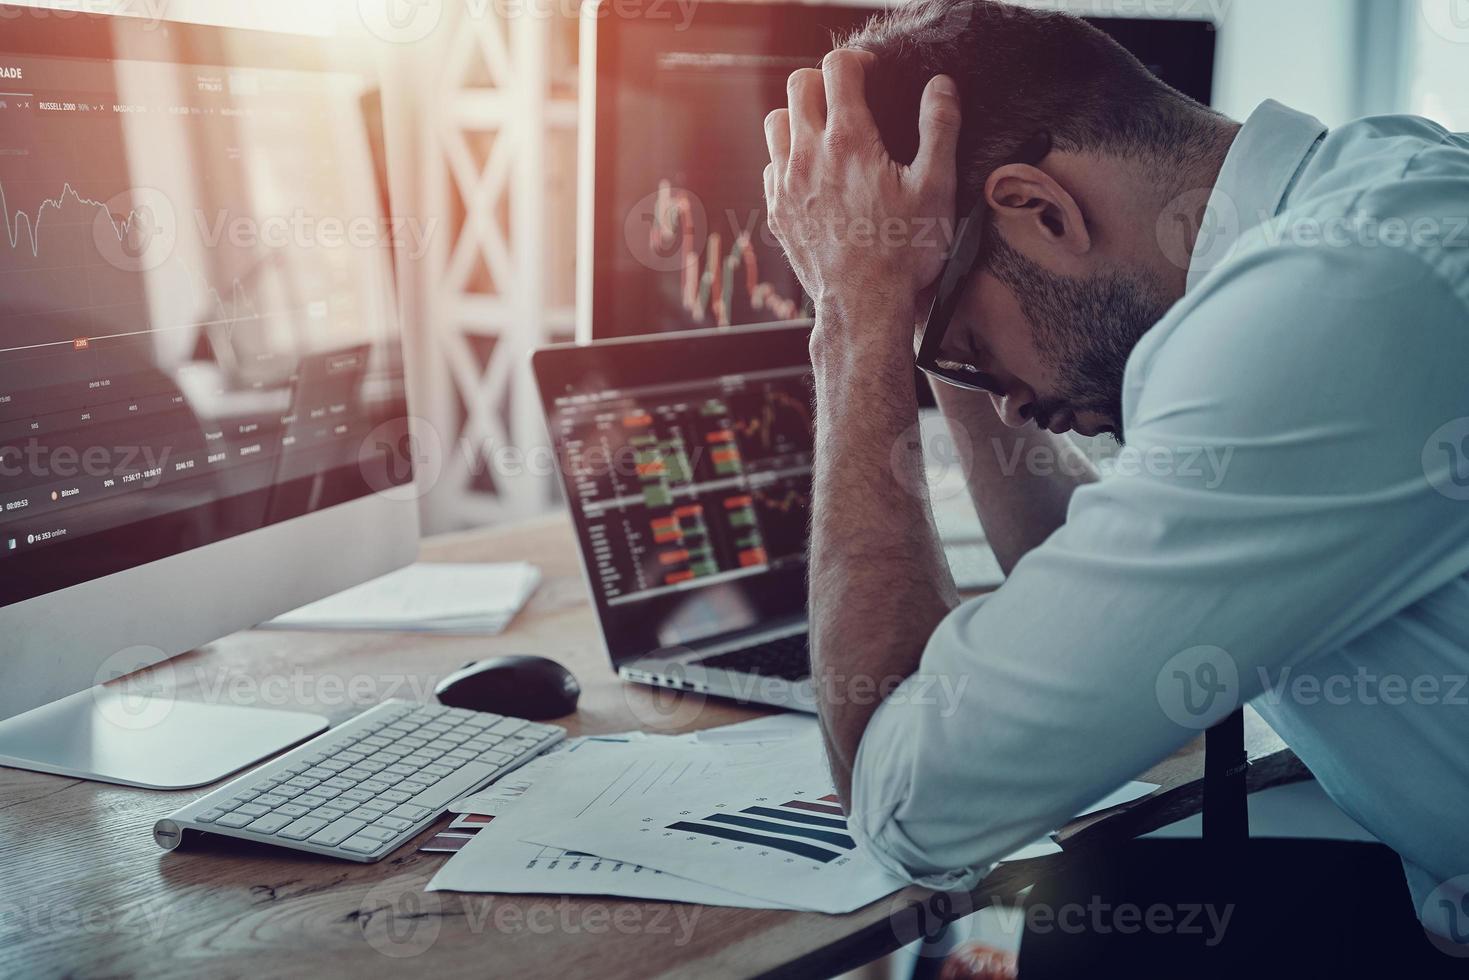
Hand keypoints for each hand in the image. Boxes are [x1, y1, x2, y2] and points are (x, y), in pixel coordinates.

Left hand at [764, 49, 960, 328]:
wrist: (863, 306)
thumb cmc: (903, 251)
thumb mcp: (936, 188)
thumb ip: (939, 130)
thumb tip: (941, 86)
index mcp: (849, 140)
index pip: (837, 68)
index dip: (857, 61)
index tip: (871, 74)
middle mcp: (808, 155)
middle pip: (799, 86)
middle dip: (824, 81)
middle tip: (849, 98)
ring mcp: (786, 184)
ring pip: (776, 122)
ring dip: (799, 116)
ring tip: (827, 132)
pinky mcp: (778, 212)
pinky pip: (771, 165)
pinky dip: (788, 157)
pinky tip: (814, 174)